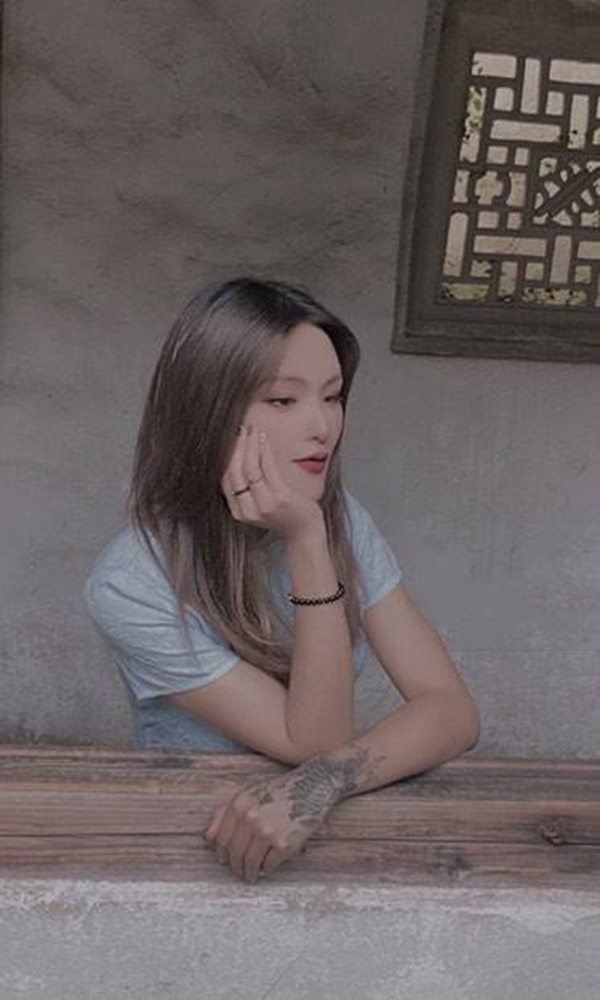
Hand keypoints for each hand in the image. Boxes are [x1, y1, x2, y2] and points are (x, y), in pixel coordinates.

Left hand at [203, 765, 339, 881]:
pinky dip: (266, 870)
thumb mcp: (249, 795)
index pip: (221, 839)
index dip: (221, 854)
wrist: (311, 786)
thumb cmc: (279, 792)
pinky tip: (266, 868)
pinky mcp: (283, 844)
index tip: (225, 861)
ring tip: (252, 875)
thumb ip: (224, 814)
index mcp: (239, 804)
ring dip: (249, 872)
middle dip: (235, 866)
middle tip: (239, 871)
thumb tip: (208, 839)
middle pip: (234, 853)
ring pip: (250, 862)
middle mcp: (250, 818)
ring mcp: (267, 832)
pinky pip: (269, 865)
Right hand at [220, 424, 324, 541]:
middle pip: (234, 472)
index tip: (230, 439)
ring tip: (252, 430)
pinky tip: (263, 439)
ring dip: (249, 445)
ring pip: (249, 468)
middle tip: (240, 430)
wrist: (306, 533)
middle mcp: (248, 510)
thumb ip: (248, 490)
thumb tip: (239, 458)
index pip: (225, 480)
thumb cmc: (284, 514)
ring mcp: (264, 504)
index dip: (226, 457)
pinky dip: (264, 450)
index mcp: (239, 512)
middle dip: (236, 447)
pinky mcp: (280, 498)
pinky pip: (267, 468)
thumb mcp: (260, 504)